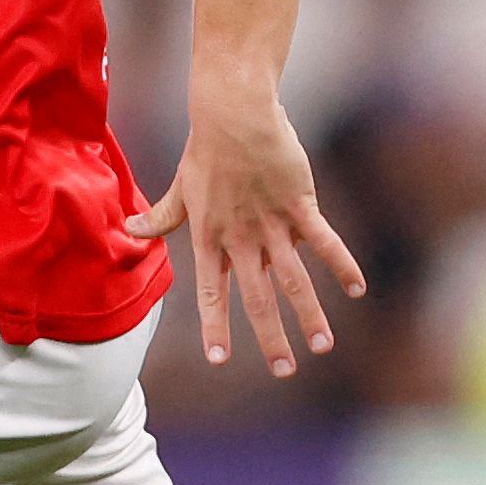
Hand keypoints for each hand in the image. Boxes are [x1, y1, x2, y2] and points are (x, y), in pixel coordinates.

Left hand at [126, 68, 366, 374]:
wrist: (234, 113)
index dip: (215, 326)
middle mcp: (241, 239)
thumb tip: (128, 230)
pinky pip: (323, 241)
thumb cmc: (205, 149)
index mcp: (210, 238)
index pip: (211, 293)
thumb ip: (159, 217)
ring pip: (293, 279)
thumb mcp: (179, 188)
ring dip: (309, 315)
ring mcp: (272, 224)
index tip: (219, 359)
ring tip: (323, 345)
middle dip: (271, 339)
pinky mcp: (299, 205)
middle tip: (284, 371)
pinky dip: (341, 265)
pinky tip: (357, 289)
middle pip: (257, 298)